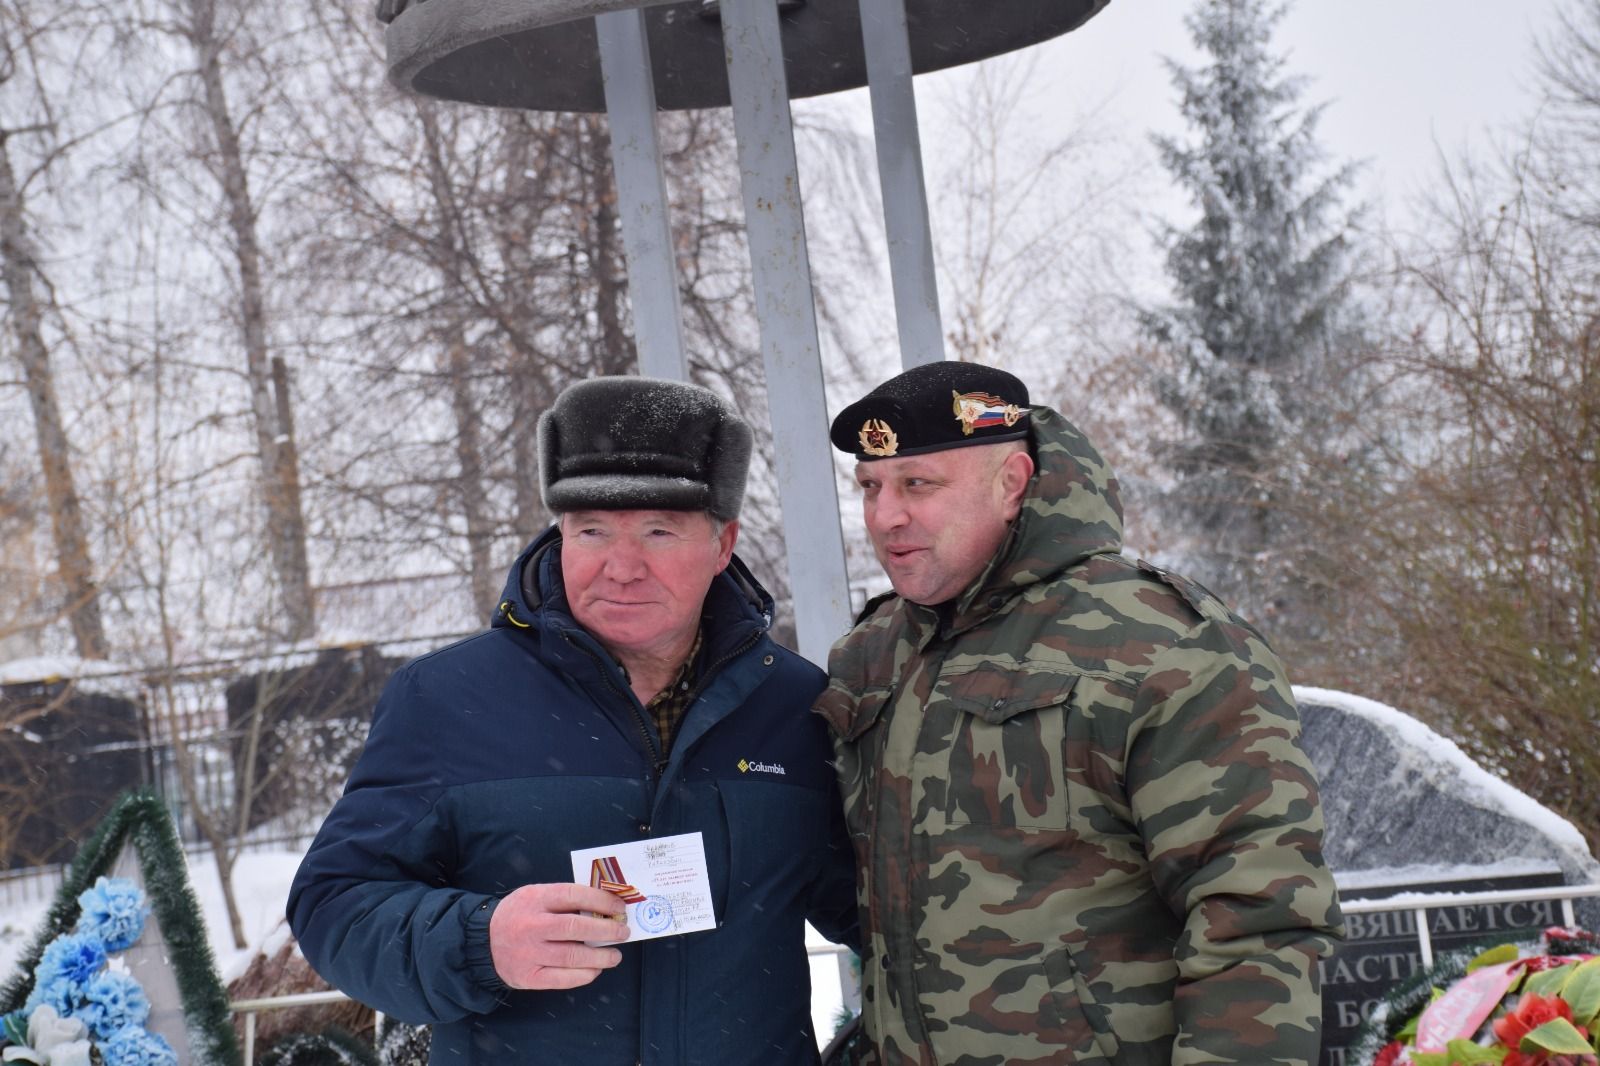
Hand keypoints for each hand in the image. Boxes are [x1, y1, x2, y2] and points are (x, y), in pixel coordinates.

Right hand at [488, 883, 630, 989]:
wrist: (482, 942)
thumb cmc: (518, 914)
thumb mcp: (535, 895)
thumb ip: (563, 899)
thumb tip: (604, 906)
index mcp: (534, 899)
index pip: (573, 895)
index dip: (600, 901)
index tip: (618, 907)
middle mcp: (531, 926)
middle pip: (575, 928)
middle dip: (606, 930)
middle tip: (623, 932)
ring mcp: (529, 953)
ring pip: (572, 956)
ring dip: (600, 957)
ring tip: (615, 955)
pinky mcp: (528, 976)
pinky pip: (562, 979)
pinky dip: (584, 975)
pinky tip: (595, 969)